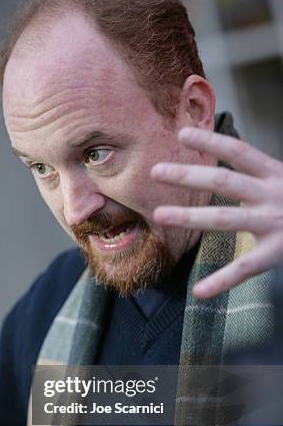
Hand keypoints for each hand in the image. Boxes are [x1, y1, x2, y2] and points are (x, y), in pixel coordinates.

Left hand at [151, 127, 282, 298]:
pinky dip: (221, 281)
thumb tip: (231, 156)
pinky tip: (200, 291)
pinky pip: (245, 269)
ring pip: (225, 219)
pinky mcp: (277, 252)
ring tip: (159, 215)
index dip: (211, 141)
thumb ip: (260, 175)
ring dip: (190, 216)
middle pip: (224, 180)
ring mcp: (274, 223)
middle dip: (188, 175)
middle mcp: (273, 194)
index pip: (239, 152)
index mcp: (275, 175)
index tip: (182, 134)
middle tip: (155, 171)